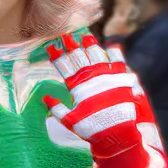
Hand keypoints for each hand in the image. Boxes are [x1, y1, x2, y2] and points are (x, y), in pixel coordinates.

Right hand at [40, 29, 150, 163]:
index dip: (57, 56)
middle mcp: (92, 78)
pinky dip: (115, 53)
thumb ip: (56, 108)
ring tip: (86, 36)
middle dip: (71, 45)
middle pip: (79, 57)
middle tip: (66, 35)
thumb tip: (45, 97)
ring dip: (91, 45)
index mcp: (77, 87)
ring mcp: (107, 76)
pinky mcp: (122, 78)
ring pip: (97, 55)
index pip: (64, 67)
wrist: (117, 132)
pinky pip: (118, 60)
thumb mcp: (68, 121)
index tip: (51, 46)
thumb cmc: (91, 128)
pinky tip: (111, 45)